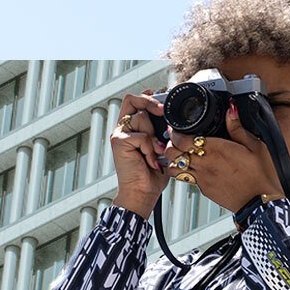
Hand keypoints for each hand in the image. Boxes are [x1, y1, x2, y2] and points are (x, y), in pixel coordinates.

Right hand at [110, 92, 169, 216]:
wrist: (142, 193)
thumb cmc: (152, 174)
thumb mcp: (161, 148)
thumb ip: (162, 132)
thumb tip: (171, 119)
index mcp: (131, 128)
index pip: (134, 101)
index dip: (147, 97)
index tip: (162, 104)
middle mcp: (122, 129)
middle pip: (132, 99)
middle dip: (150, 102)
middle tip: (162, 112)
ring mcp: (119, 134)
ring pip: (140, 117)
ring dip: (154, 134)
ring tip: (157, 152)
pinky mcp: (119, 142)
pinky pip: (141, 135)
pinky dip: (150, 148)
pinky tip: (151, 160)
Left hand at [163, 102, 284, 215]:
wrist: (261, 203)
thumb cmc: (261, 176)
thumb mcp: (255, 146)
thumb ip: (238, 127)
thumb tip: (231, 110)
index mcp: (216, 149)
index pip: (182, 139)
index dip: (176, 133)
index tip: (179, 130)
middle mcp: (205, 164)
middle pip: (172, 153)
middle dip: (171, 145)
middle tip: (178, 142)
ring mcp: (202, 179)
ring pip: (174, 169)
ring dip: (175, 161)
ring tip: (182, 156)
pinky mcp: (204, 191)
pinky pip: (187, 180)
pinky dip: (185, 173)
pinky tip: (196, 170)